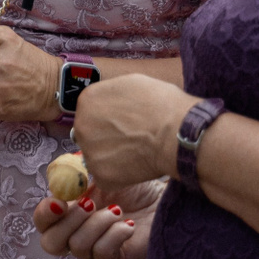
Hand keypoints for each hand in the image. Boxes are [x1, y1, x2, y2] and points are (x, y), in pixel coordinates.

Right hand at [31, 179, 163, 258]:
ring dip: (98, 223)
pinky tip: (128, 224)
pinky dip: (114, 235)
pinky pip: (102, 254)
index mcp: (68, 214)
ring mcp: (94, 253)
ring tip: (118, 211)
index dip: (45, 214)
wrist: (163, 198)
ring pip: (78, 246)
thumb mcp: (101, 173)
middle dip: (69, 221)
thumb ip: (76, 177)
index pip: (42, 222)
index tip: (59, 201)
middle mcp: (76, 236)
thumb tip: (59, 180)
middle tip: (90, 203)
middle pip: (50, 243)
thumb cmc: (133, 185)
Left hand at [71, 74, 197, 193]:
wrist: (177, 134)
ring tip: (135, 152)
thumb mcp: (132, 83)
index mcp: (87, 100)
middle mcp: (81, 126)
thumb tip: (113, 105)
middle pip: (90, 133)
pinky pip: (107, 176)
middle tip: (130, 138)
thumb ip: (113, 94)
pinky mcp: (101, 175)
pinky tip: (137, 166)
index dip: (109, 116)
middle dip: (106, 136)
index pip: (91, 110)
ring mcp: (89, 152)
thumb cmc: (161, 104)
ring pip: (98, 156)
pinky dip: (120, 174)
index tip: (124, 121)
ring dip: (112, 156)